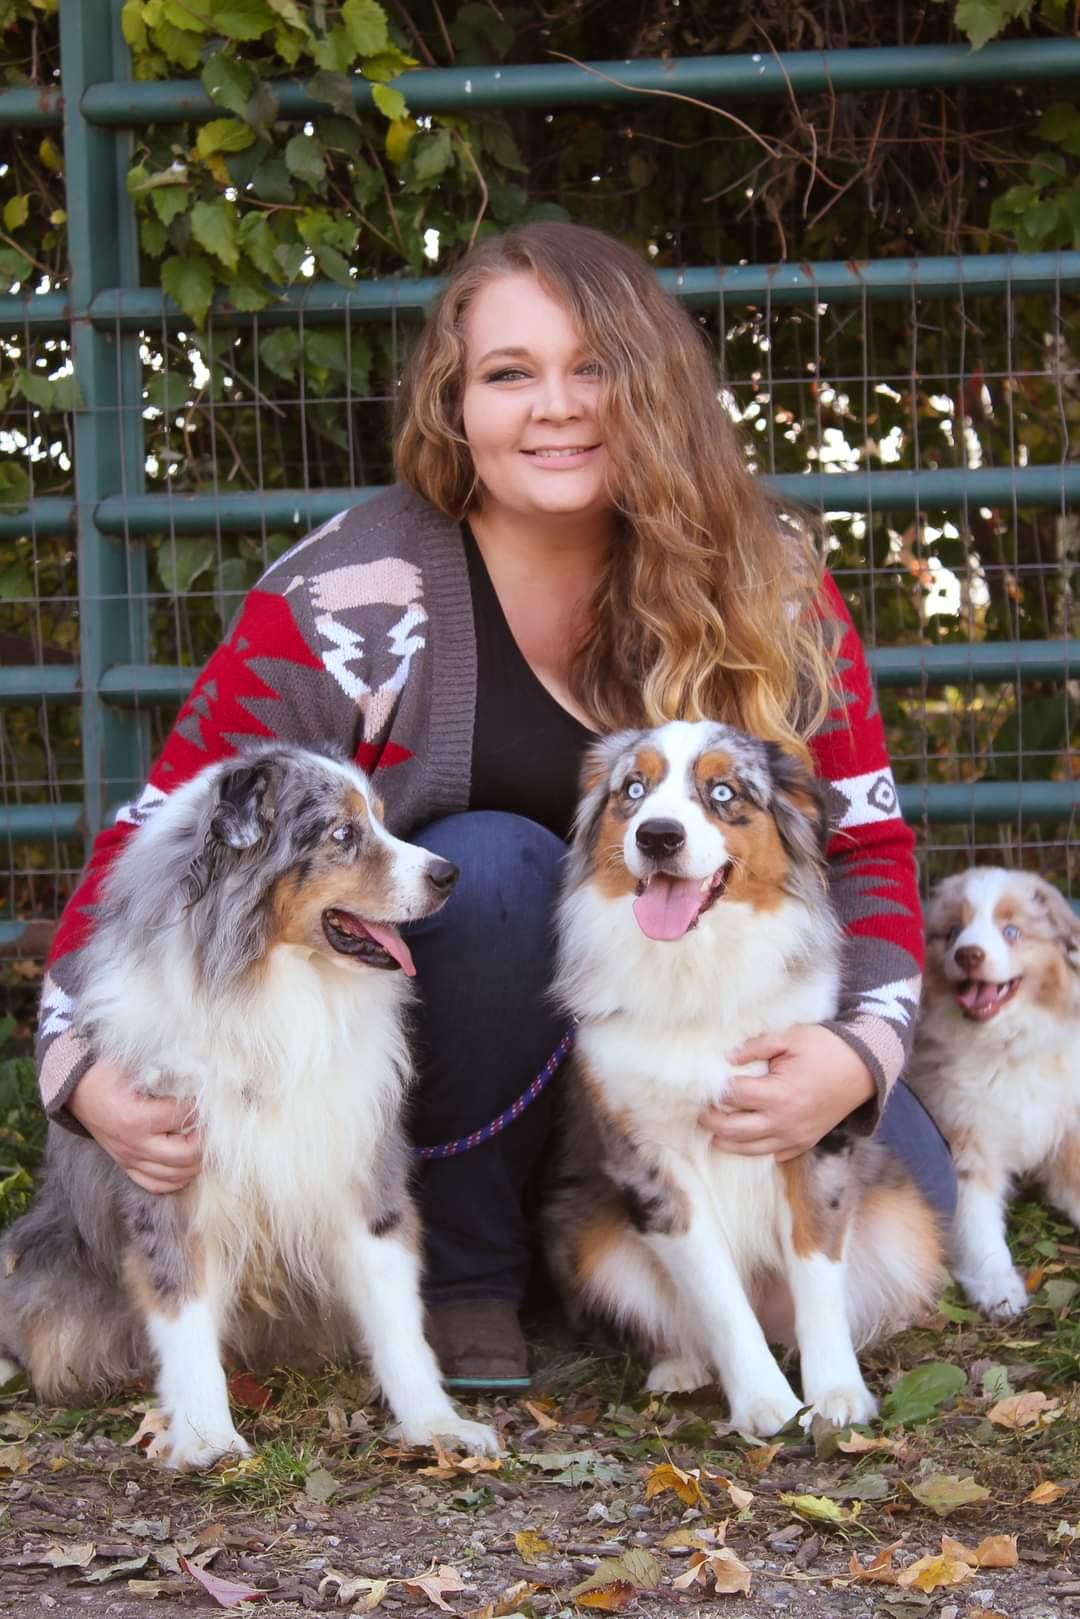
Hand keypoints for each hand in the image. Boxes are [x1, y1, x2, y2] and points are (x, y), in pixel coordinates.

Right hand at [68, 1058, 201, 1194]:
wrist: (78, 1092)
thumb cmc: (108, 1074)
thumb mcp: (135, 1066)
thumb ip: (167, 1073)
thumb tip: (199, 1077)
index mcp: (136, 1118)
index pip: (183, 1118)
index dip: (199, 1107)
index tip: (203, 1099)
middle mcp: (134, 1144)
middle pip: (186, 1155)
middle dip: (204, 1140)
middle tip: (208, 1125)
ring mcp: (130, 1159)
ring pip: (175, 1176)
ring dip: (195, 1161)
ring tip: (199, 1142)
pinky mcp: (127, 1166)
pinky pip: (156, 1185)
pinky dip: (175, 1179)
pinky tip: (184, 1164)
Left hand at [699, 1024, 875, 1161]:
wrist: (865, 1068)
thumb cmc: (827, 1048)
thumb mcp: (790, 1037)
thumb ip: (754, 1046)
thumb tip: (726, 1058)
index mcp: (778, 1093)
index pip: (733, 1096)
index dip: (715, 1091)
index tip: (704, 1088)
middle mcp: (784, 1120)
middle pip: (734, 1129)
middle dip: (712, 1121)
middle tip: (701, 1113)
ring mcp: (796, 1136)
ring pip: (751, 1150)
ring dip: (728, 1143)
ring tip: (715, 1133)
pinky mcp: (806, 1142)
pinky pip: (775, 1155)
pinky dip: (757, 1150)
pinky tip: (746, 1142)